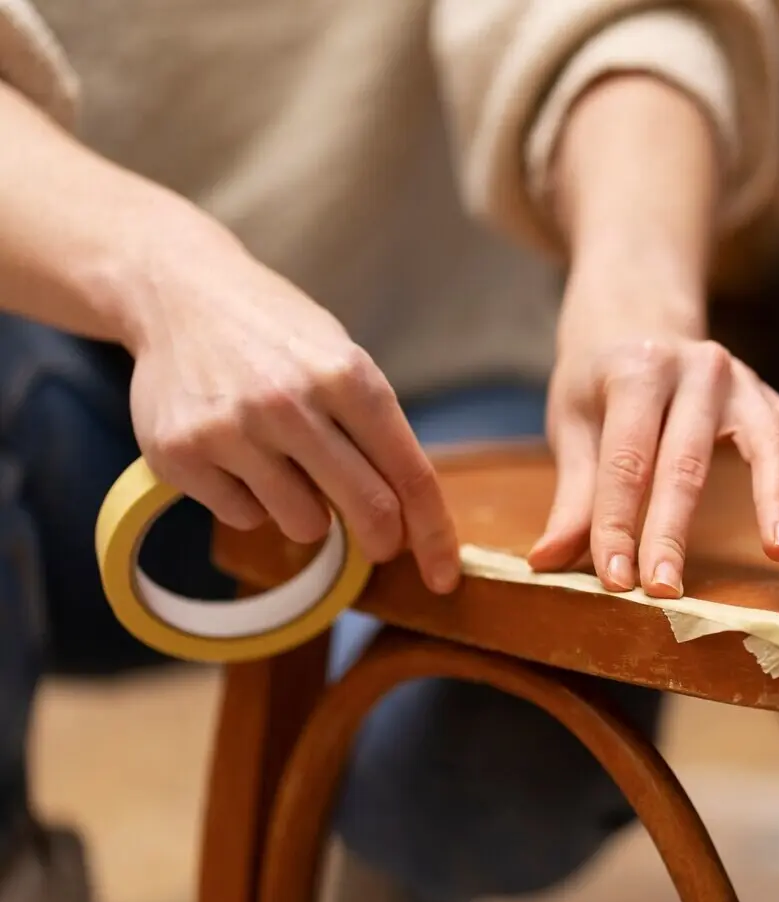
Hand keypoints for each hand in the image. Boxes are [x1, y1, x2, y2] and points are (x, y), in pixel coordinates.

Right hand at [123, 215, 459, 592]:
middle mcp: (291, 402)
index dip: (435, 533)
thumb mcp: (341, 359)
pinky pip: (244, 517)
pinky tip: (236, 454)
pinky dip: (251, 500)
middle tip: (380, 542)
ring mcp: (233, 429)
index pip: (410, 474)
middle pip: (368, 509)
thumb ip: (375, 431)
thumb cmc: (278, 335)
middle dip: (383, 540)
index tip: (445, 577)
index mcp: (348, 375)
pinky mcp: (181, 453)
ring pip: (304, 524)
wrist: (178, 292)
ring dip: (308, 512)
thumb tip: (410, 518)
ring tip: (286, 463)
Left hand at [527, 312, 778, 598]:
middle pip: (686, 461)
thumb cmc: (600, 383)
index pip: (626, 461)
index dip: (618, 525)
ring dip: (772, 496)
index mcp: (636, 370)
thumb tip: (546, 561)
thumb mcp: (574, 424)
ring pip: (761, 440)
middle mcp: (695, 368)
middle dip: (673, 530)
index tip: (615, 581)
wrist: (637, 318)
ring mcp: (740, 379)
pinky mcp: (770, 394)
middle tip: (667, 590)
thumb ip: (573, 495)